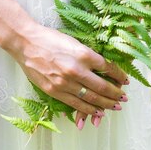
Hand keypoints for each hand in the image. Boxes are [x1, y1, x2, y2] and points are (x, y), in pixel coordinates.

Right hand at [11, 23, 128, 124]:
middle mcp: (76, 69)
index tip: (125, 80)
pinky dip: (89, 110)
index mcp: (83, 54)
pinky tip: (97, 112)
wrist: (25, 42)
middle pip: (103, 87)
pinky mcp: (55, 91)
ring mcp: (65, 82)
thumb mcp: (74, 42)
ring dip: (106, 104)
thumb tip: (103, 68)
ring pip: (91, 99)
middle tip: (124, 98)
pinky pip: (76, 104)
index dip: (119, 75)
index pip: (108, 68)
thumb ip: (88, 56)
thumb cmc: (50, 38)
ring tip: (115, 106)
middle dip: (116, 94)